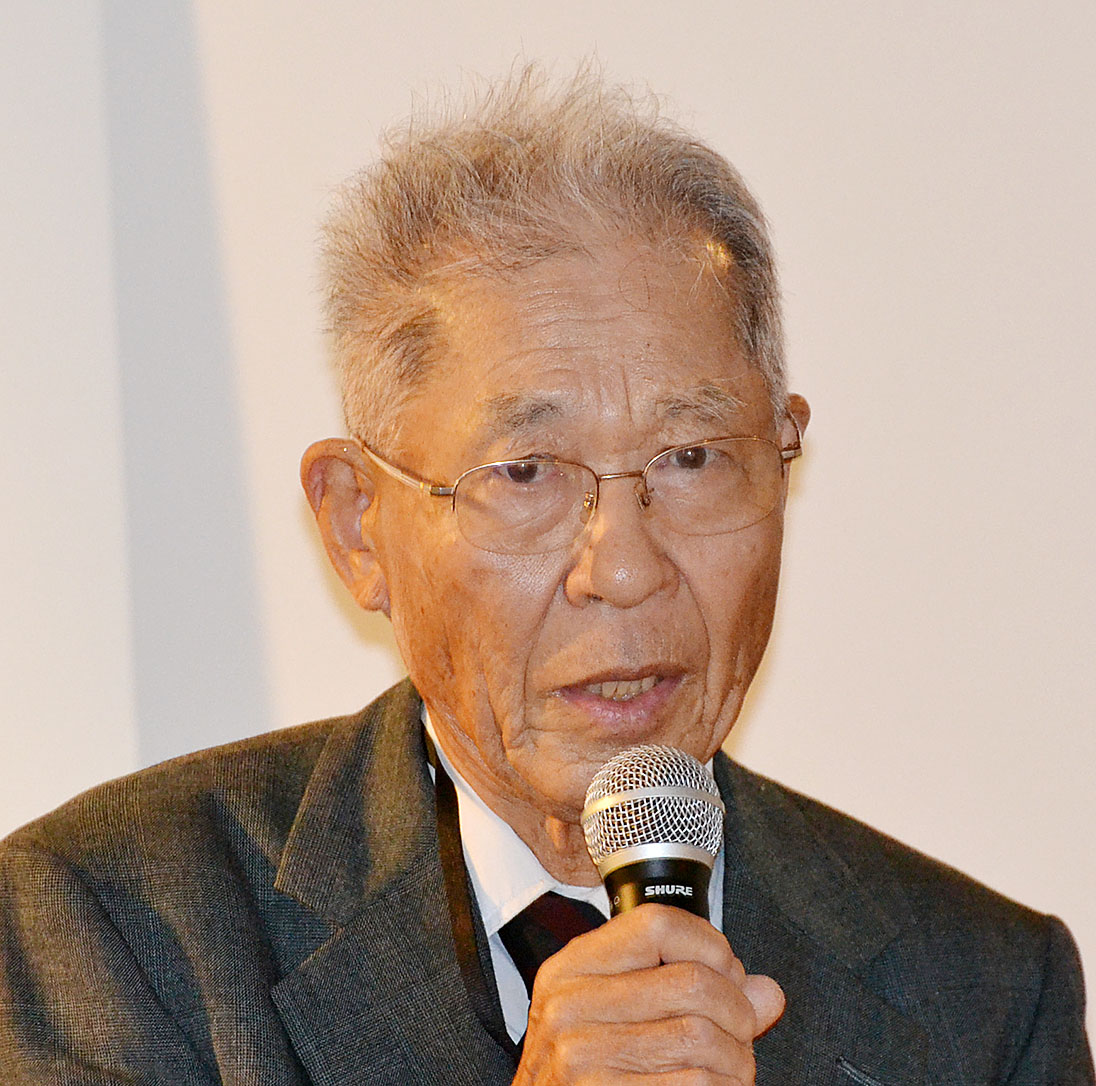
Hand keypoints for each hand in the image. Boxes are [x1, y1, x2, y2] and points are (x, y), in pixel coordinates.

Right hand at [512, 903, 783, 1084]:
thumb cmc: (587, 1073)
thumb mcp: (616, 1012)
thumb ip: (686, 988)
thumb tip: (766, 992)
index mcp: (572, 968)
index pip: (658, 924)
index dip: (710, 946)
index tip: (727, 973)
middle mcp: (570, 1005)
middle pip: (692, 982)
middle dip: (737, 1011)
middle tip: (739, 1031)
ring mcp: (581, 1056)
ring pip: (703, 1037)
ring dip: (735, 1058)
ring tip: (727, 1067)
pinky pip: (697, 1085)